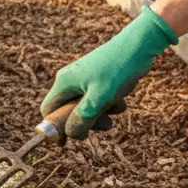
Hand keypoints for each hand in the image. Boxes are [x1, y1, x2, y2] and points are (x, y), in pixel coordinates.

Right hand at [41, 6, 177, 138]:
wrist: (139, 45)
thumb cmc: (117, 69)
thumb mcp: (99, 98)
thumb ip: (83, 118)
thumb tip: (71, 134)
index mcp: (64, 83)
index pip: (48, 110)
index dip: (55, 127)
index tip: (65, 143)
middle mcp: (70, 80)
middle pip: (68, 111)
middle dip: (86, 121)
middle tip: (103, 125)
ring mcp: (84, 79)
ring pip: (86, 106)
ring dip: (101, 113)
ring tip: (117, 107)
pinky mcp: (98, 78)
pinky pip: (98, 98)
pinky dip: (109, 103)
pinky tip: (121, 98)